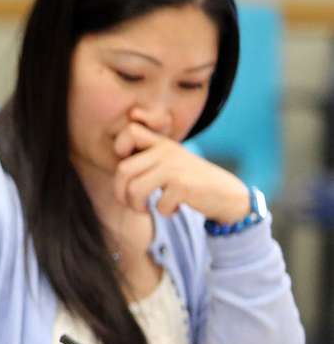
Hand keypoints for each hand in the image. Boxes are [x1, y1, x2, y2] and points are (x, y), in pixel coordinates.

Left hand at [112, 116, 249, 222]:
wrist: (227, 194)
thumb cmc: (190, 181)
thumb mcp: (169, 163)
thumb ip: (147, 160)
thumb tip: (117, 170)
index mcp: (161, 143)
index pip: (129, 131)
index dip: (120, 149)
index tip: (130, 170)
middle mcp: (167, 151)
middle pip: (122, 170)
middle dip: (121, 194)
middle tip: (133, 203)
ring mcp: (175, 167)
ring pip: (134, 190)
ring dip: (137, 206)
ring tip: (148, 208)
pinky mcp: (183, 185)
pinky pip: (157, 204)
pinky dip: (164, 212)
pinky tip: (173, 208)